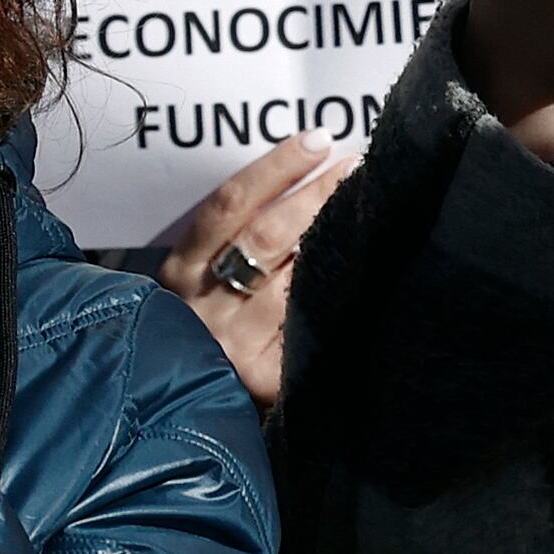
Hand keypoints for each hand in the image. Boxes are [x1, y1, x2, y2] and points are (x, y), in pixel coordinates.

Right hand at [164, 134, 357, 406]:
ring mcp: (232, 343)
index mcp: (182, 270)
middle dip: (316, 196)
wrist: (183, 412)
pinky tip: (368, 274)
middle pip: (265, 237)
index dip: (275, 168)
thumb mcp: (201, 279)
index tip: (319, 140)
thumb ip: (236, 237)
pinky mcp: (263, 378)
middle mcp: (202, 304)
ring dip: (334, 241)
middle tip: (357, 168)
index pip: (228, 205)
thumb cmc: (207, 324)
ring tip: (370, 209)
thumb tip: (306, 171)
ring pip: (292, 282)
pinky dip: (335, 297)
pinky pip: (307, 328)